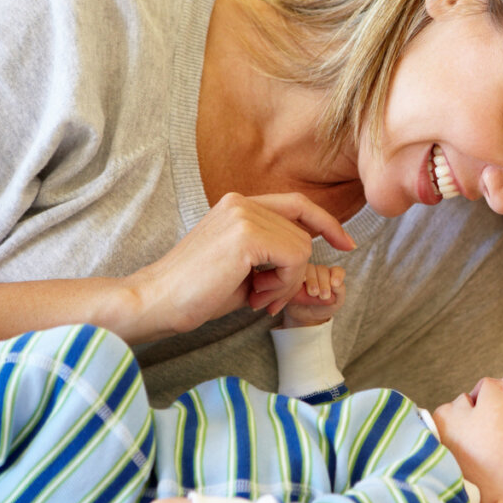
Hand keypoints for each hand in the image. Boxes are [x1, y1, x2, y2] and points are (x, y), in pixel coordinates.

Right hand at [127, 193, 354, 337]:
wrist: (156, 301)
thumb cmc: (197, 292)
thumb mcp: (246, 269)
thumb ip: (274, 256)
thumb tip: (311, 261)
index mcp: (238, 204)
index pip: (297, 204)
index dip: (326, 223)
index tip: (346, 244)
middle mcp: (241, 200)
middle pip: (303, 232)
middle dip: (295, 273)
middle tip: (269, 299)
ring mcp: (243, 213)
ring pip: (301, 247)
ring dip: (286, 282)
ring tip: (256, 297)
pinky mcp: (246, 234)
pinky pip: (294, 259)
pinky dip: (283, 284)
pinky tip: (256, 295)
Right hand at [282, 265, 346, 327]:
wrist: (307, 317)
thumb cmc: (324, 307)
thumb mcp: (336, 302)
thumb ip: (339, 291)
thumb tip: (335, 284)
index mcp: (332, 276)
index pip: (337, 271)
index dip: (337, 276)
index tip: (335, 284)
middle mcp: (319, 272)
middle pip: (322, 270)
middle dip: (324, 282)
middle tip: (324, 295)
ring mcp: (306, 273)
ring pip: (309, 269)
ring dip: (312, 280)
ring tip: (313, 293)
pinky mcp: (294, 278)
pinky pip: (295, 273)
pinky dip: (298, 279)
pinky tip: (299, 287)